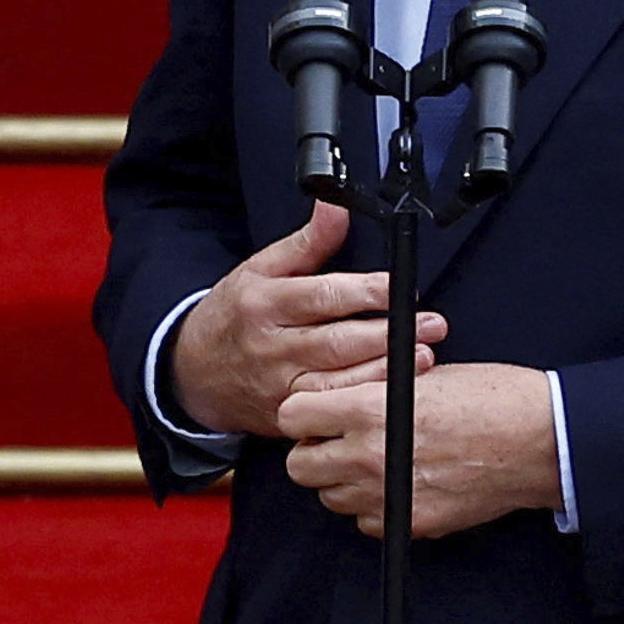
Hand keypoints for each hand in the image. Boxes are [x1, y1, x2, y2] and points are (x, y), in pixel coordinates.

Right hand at [166, 206, 438, 439]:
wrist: (192, 373)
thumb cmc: (235, 316)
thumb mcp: (260, 270)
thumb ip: (307, 242)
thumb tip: (336, 207)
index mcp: (264, 304)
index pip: (322, 296)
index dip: (366, 292)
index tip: (399, 287)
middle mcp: (271, 347)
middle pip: (337, 342)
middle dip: (390, 334)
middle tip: (431, 324)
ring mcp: (278, 386)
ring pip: (337, 382)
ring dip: (384, 371)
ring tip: (424, 356)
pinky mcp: (285, 416)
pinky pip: (330, 410)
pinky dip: (363, 401)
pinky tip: (393, 391)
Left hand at [276, 359, 560, 537]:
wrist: (539, 440)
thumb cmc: (492, 398)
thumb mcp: (423, 374)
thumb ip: (372, 388)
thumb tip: (339, 397)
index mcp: (369, 409)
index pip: (292, 416)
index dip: (304, 412)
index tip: (316, 413)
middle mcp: (370, 455)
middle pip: (300, 466)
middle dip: (314, 451)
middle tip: (337, 440)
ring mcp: (388, 495)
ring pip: (330, 498)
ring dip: (342, 481)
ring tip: (374, 461)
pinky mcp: (410, 523)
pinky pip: (366, 521)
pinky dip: (373, 507)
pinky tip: (397, 484)